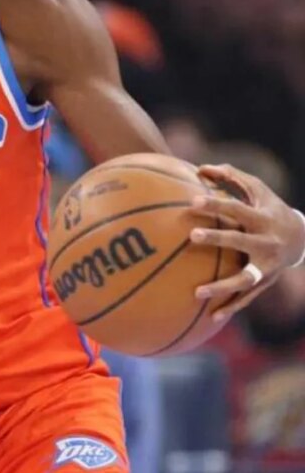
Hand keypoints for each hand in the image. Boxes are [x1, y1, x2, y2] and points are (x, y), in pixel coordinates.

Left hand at [191, 163, 304, 321]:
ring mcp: (268, 266)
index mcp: (262, 218)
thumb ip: (232, 177)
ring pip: (244, 278)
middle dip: (218, 238)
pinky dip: (230, 307)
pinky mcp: (265, 282)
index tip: (193, 201)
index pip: (236, 209)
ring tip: (196, 292)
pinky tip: (210, 317)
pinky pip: (247, 298)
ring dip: (222, 286)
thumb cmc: (269, 208)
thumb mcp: (258, 190)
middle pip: (240, 240)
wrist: (302, 238)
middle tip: (192, 236)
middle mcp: (266, 243)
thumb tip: (201, 168)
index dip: (216, 204)